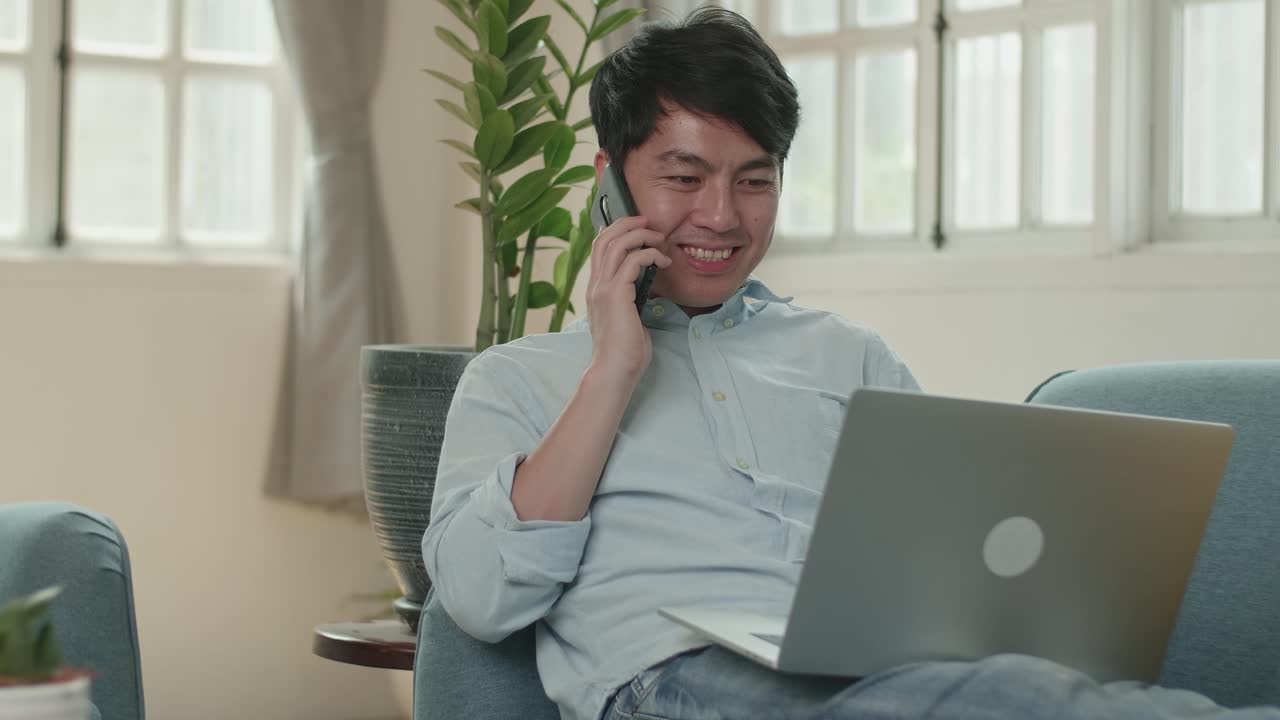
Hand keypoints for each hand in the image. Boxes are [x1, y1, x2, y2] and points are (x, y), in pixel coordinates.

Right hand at [585, 215, 671, 385]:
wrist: (615, 370)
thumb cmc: (625, 350)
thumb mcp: (626, 317)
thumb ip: (629, 298)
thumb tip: (643, 286)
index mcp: (596, 289)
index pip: (599, 247)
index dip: (616, 230)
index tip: (638, 227)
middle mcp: (595, 284)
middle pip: (605, 238)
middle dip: (628, 224)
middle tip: (649, 222)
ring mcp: (603, 289)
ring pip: (617, 244)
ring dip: (641, 235)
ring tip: (659, 238)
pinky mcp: (616, 295)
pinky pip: (633, 260)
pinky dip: (650, 254)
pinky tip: (663, 261)